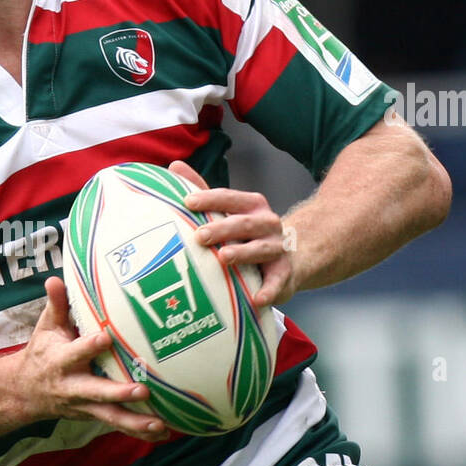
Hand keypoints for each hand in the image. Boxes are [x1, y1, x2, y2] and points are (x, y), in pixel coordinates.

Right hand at [15, 278, 172, 439]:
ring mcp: (85, 405)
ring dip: (135, 422)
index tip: (106, 337)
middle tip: (142, 391)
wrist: (27, 391)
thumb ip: (56, 305)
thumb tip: (55, 279)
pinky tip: (162, 433)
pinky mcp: (95, 415)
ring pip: (111, 416)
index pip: (76, 353)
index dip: (90, 346)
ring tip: (159, 423)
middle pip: (97, 392)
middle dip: (118, 394)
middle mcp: (74, 386)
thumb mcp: (45, 328)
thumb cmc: (43, 353)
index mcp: (61, 361)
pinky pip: (118, 425)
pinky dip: (139, 431)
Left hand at [168, 159, 294, 306]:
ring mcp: (278, 248)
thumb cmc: (247, 232)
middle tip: (199, 235)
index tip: (188, 202)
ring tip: (224, 257)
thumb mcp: (229, 211)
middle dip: (222, 228)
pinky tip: (257, 299)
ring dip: (243, 253)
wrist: (291, 257)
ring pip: (261, 249)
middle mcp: (267, 224)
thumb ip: (204, 191)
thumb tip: (174, 166)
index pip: (229, 198)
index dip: (209, 199)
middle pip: (244, 223)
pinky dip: (269, 290)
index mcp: (252, 206)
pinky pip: (277, 283)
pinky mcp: (284, 274)